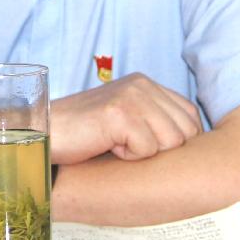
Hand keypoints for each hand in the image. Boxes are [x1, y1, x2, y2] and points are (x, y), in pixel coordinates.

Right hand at [50, 73, 201, 163]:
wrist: (45, 134)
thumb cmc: (84, 135)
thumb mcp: (127, 119)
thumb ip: (156, 119)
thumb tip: (193, 140)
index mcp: (146, 83)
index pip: (190, 116)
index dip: (177, 141)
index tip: (148, 147)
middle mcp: (142, 84)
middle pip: (185, 131)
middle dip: (161, 149)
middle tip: (126, 145)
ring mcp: (132, 97)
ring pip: (170, 142)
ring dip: (143, 153)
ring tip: (114, 143)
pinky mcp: (120, 114)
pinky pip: (147, 150)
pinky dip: (128, 157)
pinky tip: (105, 145)